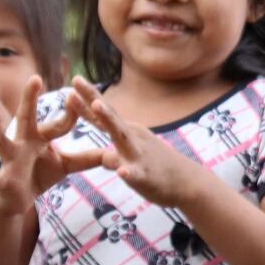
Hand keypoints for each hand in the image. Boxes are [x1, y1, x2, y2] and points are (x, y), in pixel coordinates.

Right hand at [0, 77, 105, 214]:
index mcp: (40, 136)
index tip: (78, 94)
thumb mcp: (66, 165)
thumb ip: (87, 158)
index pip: (60, 122)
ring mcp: (10, 159)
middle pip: (26, 117)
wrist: (16, 198)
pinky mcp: (2, 179)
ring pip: (1, 142)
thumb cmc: (40, 174)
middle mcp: (22, 142)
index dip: (72, 113)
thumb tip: (114, 153)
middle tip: (34, 78)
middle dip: (30, 99)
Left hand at [69, 78, 204, 208]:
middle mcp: (133, 138)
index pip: (104, 115)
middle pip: (110, 117)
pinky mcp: (146, 176)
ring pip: (121, 136)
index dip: (88, 99)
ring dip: (109, 120)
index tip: (74, 81)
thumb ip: (116, 154)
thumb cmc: (160, 170)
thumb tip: (104, 156)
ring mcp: (140, 155)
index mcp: (129, 134)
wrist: (190, 184)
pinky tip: (122, 172)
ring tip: (96, 106)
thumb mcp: (136, 156)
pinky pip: (136, 174)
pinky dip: (129, 172)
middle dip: (92, 98)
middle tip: (76, 80)